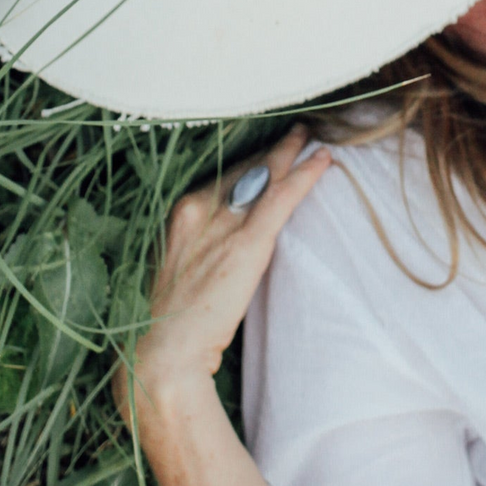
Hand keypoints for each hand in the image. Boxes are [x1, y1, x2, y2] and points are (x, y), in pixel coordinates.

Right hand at [114, 125, 331, 423]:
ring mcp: (222, 223)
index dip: (249, 160)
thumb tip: (221, 235)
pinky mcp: (246, 243)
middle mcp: (197, 207)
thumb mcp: (175, 266)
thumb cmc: (168, 319)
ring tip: (312, 138)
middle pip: (245, 167)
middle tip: (296, 132)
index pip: (222, 173)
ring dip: (291, 152)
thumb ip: (197, 242)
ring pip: (265, 174)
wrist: (162, 353)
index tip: (267, 149)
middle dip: (272, 150)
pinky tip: (323, 161)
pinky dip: (305, 176)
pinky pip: (282, 198)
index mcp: (178, 212)